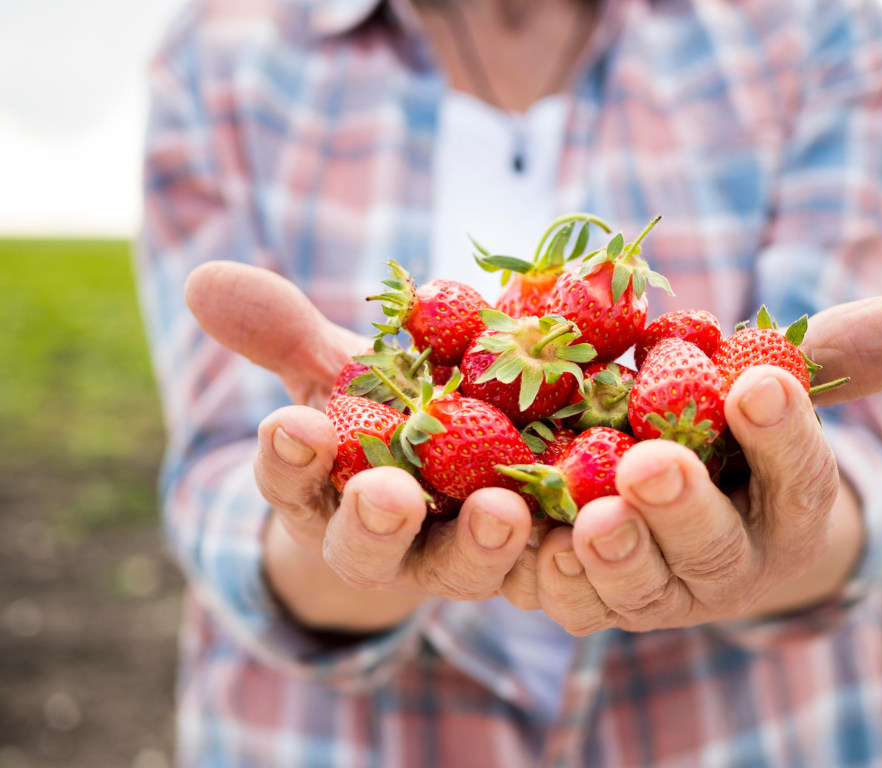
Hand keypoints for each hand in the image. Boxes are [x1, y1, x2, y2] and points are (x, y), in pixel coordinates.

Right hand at [185, 261, 535, 631]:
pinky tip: (590, 519)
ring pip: (462, 564)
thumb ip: (282, 332)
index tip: (293, 424)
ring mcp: (456, 555)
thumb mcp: (333, 370)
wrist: (448, 459)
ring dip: (481, 543)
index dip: (288, 459)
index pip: (291, 481)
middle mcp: (385, 539)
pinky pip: (542, 565)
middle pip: (369, 546)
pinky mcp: (527, 557)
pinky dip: (561, 550)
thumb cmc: (375, 413)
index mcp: (324, 493)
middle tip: (388, 494)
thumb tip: (205, 279)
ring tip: (504, 510)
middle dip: (374, 523)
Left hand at [527, 297, 881, 633]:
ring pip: (636, 589)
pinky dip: (537, 570)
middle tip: (651, 465)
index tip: (760, 383)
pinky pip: (561, 597)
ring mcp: (651, 588)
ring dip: (611, 558)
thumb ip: (822, 357)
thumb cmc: (723, 433)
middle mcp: (721, 564)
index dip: (783, 436)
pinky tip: (512, 528)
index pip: (796, 479)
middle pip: (712, 549)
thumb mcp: (762, 390)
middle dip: (683, 510)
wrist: (662, 498)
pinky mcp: (583, 595)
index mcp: (780, 510)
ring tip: (588, 522)